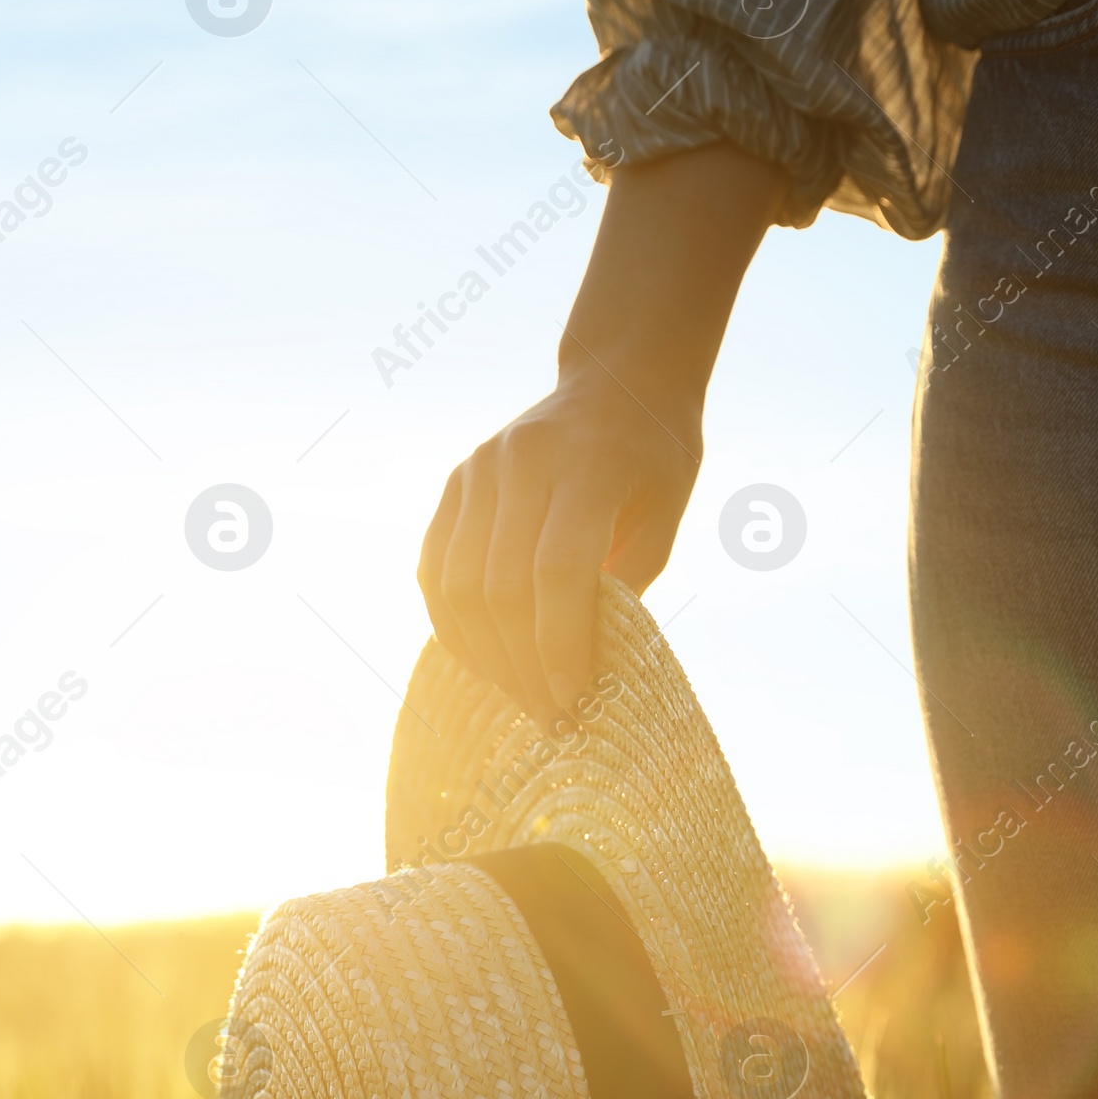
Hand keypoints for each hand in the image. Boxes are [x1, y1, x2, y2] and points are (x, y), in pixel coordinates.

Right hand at [418, 364, 700, 719]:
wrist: (619, 383)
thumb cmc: (655, 460)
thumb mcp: (662, 521)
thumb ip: (621, 589)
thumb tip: (577, 672)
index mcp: (587, 467)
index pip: (556, 573)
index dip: (558, 647)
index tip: (572, 702)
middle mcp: (521, 463)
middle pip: (499, 587)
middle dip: (521, 665)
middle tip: (547, 715)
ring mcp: (478, 470)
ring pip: (456, 584)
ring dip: (483, 654)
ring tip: (517, 695)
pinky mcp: (455, 483)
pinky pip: (435, 568)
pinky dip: (453, 622)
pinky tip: (483, 658)